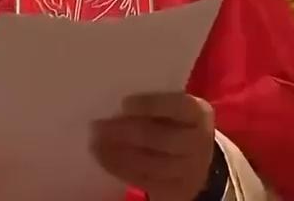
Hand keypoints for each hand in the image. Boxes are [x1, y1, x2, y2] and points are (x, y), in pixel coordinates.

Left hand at [91, 93, 216, 200]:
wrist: (198, 161)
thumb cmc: (175, 124)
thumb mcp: (174, 109)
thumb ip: (152, 104)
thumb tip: (115, 104)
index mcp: (199, 113)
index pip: (178, 106)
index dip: (150, 104)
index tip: (123, 103)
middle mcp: (198, 143)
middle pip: (161, 138)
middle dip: (125, 131)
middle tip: (97, 126)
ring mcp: (189, 170)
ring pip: (150, 164)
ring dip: (117, 153)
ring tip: (94, 144)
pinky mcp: (175, 190)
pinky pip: (144, 181)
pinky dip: (120, 169)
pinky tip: (103, 158)